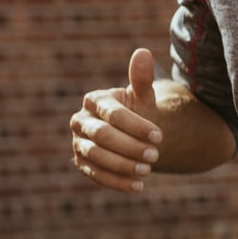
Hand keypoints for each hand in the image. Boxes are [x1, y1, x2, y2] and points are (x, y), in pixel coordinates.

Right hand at [70, 47, 164, 192]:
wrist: (132, 134)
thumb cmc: (138, 112)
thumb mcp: (142, 97)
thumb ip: (141, 78)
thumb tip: (143, 52)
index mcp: (93, 101)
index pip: (112, 114)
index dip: (135, 126)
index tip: (159, 136)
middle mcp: (80, 121)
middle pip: (101, 136)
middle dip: (129, 146)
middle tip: (155, 156)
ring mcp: (78, 143)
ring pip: (96, 156)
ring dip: (123, 165)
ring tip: (148, 170)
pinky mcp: (81, 163)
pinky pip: (95, 175)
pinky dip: (116, 182)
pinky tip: (138, 185)